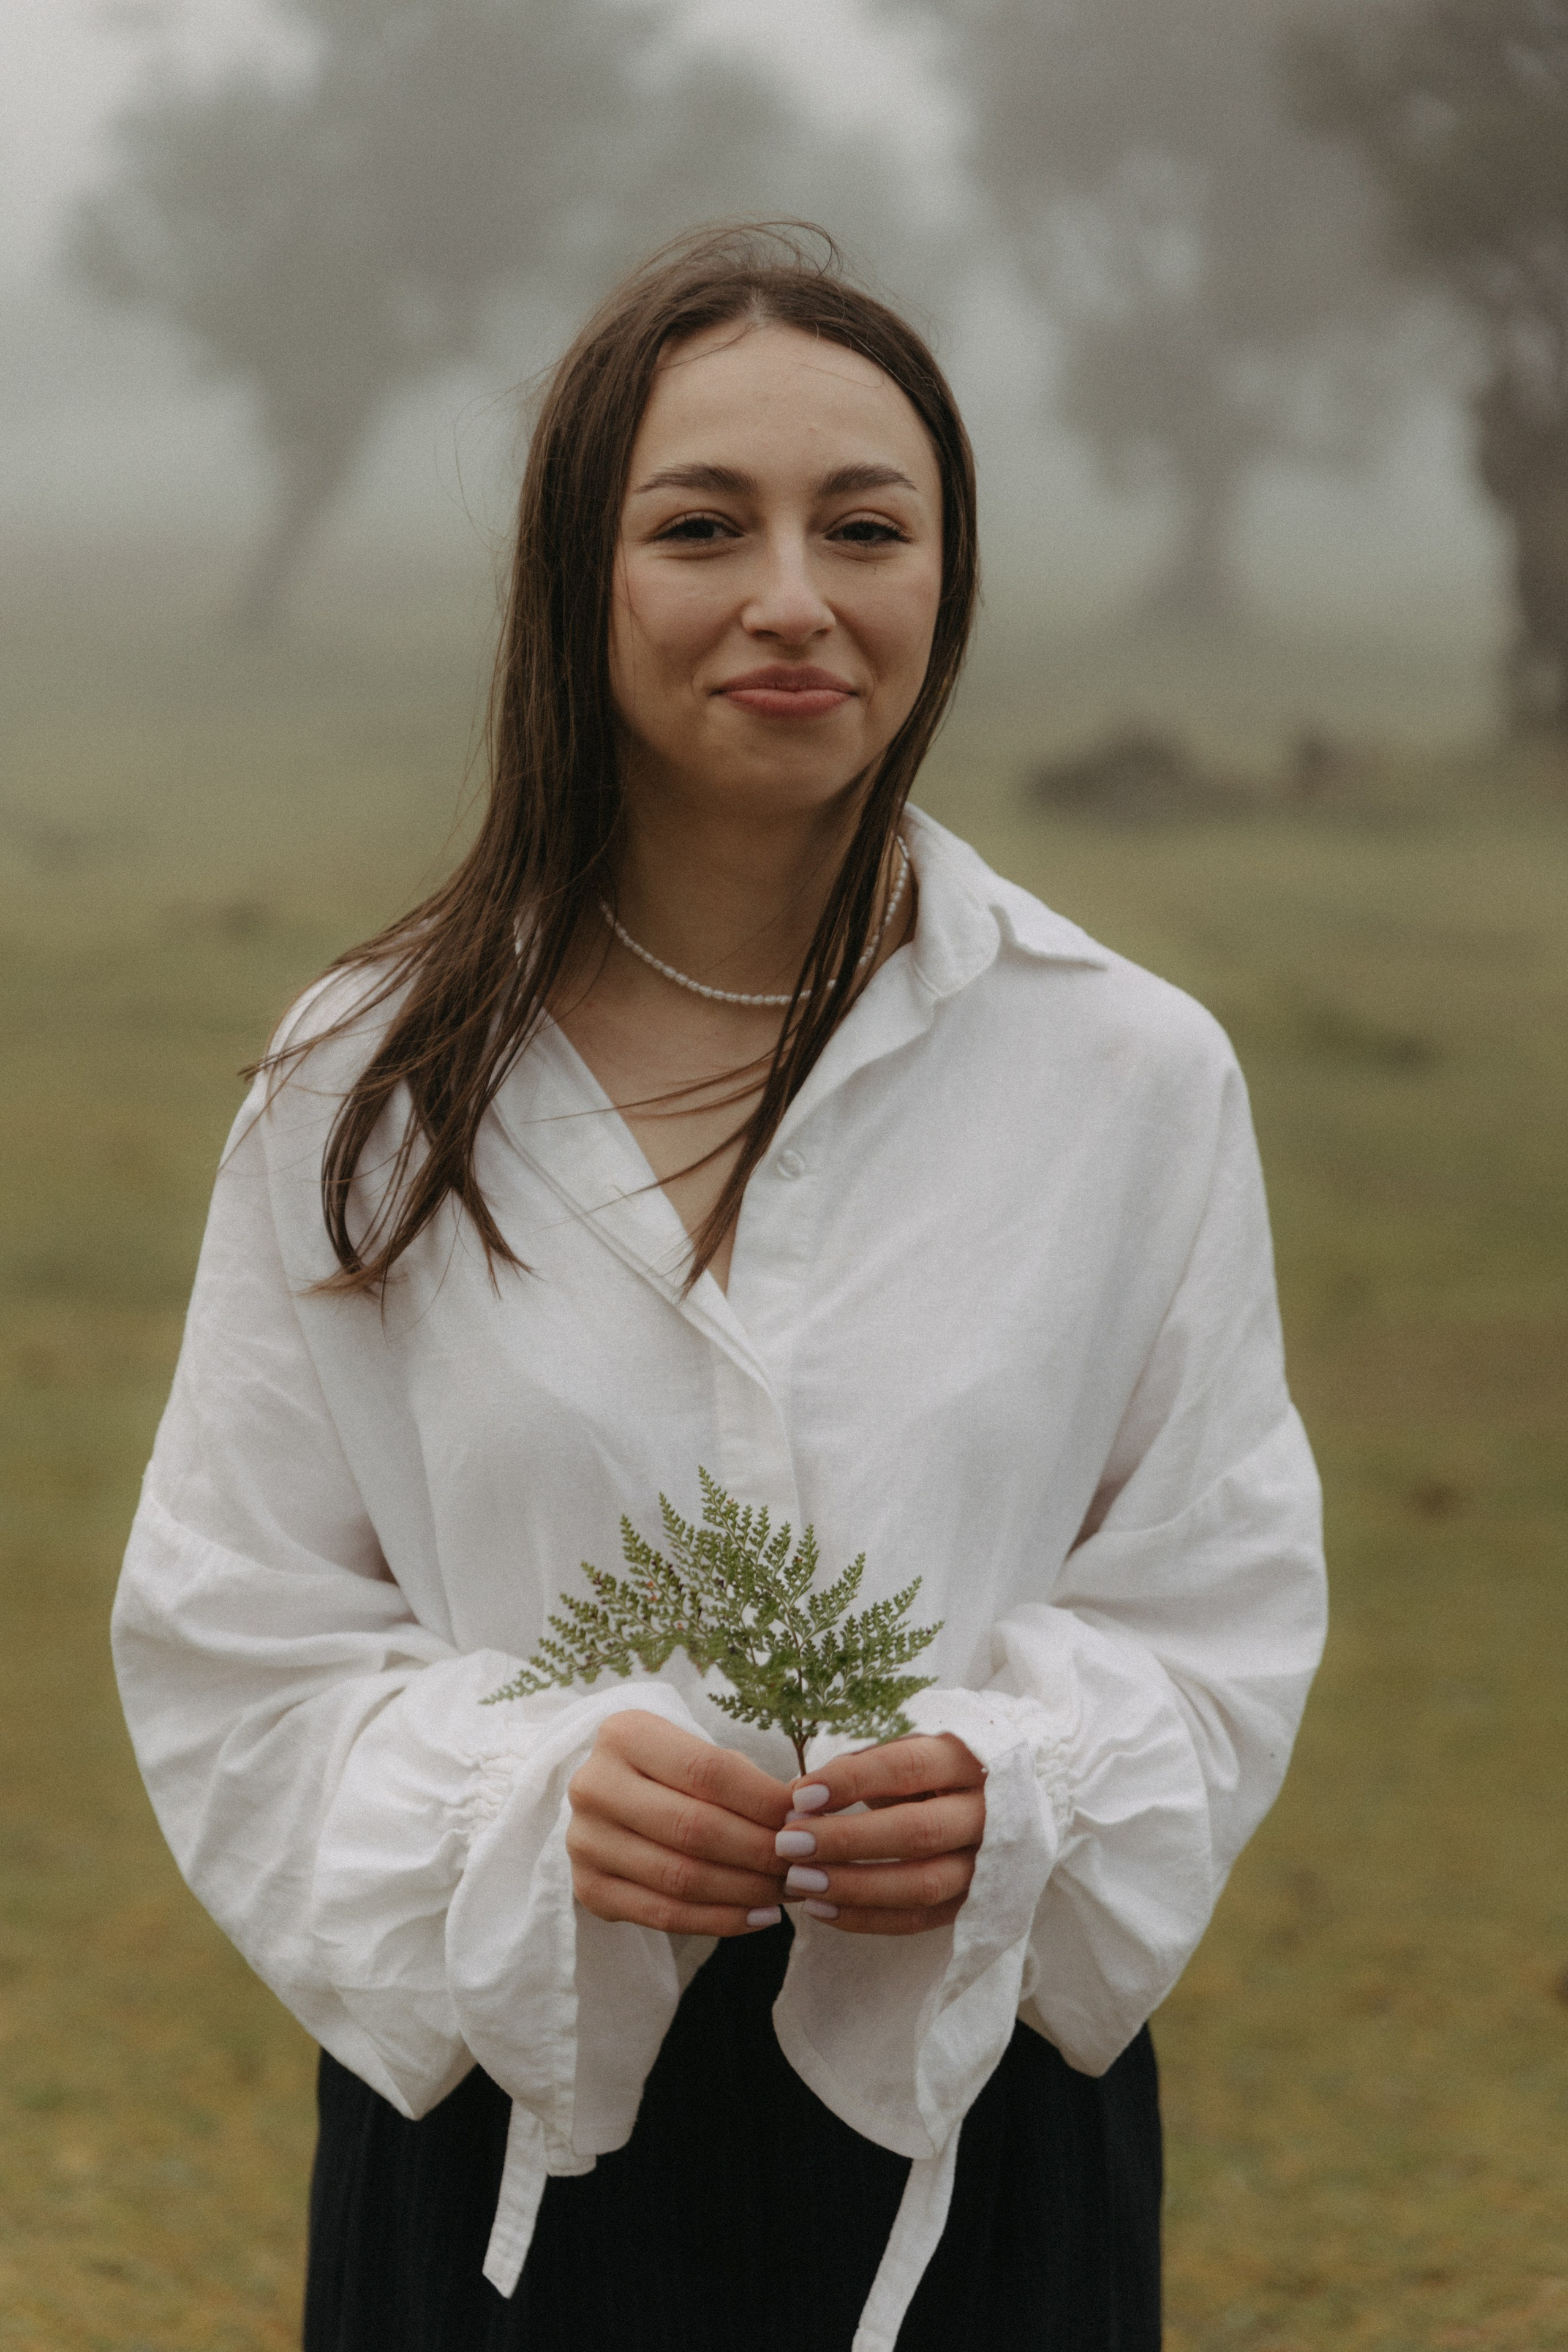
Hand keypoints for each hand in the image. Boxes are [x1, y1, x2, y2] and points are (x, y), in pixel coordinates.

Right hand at [567, 1709, 793, 1937]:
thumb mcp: (697, 1753)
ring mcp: (585, 1840)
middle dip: (761, 1850)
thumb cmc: (669, 1773)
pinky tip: (759, 1917)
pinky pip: (664, 1915)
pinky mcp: (588, 1888)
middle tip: (803, 1863)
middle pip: (694, 1827)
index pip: (706, 1770)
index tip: (805, 1818)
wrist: (608, 1801)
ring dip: (747, 1890)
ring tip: (788, 1891)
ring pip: (681, 1877)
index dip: (763, 1799)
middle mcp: (595, 1785)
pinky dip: (720, 1921)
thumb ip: (743, 1778)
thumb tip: (805, 1810)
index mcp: (624, 1735)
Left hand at [776, 1733, 984, 1936]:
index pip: (909, 1767)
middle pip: (917, 1832)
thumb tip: (798, 1794)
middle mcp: (987, 1813)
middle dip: (846, 1840)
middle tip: (789, 1843)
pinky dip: (867, 1919)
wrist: (999, 1802)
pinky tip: (821, 1910)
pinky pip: (920, 1920)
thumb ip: (860, 1765)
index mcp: (969, 1759)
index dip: (854, 1781)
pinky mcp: (974, 1904)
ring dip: (853, 1886)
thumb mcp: (908, 1749)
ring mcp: (986, 1864)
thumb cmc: (933, 1768)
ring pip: (922, 1884)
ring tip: (798, 1881)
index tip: (801, 1795)